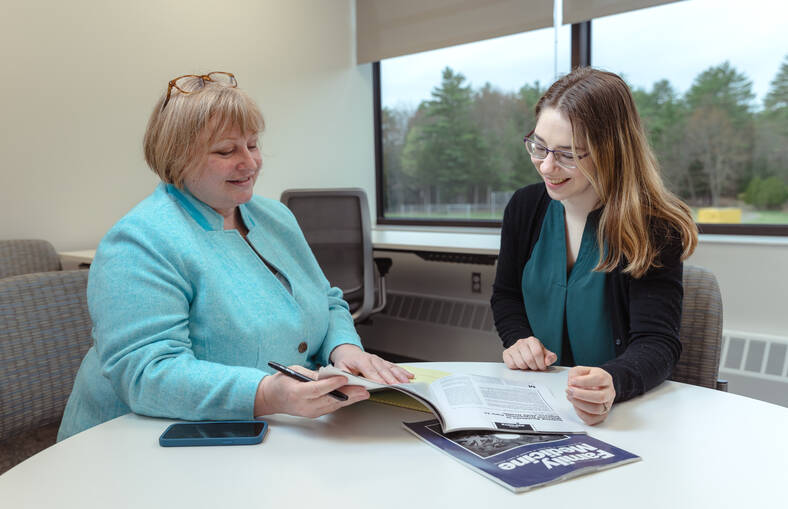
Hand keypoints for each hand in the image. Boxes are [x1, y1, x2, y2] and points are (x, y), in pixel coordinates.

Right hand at [254, 365, 368, 417]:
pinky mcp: (314, 414)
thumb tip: (330, 374)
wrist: (271, 398)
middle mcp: (304, 405)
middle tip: (363, 389)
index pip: (317, 389)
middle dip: (348, 394)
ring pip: (333, 406)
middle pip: (329, 400)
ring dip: (350, 399)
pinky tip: (354, 397)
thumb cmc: (281, 382)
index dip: (332, 384)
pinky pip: (331, 408)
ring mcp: (309, 412)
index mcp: (296, 392)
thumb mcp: (293, 371)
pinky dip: (343, 402)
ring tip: (363, 393)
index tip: (344, 378)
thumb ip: (312, 374)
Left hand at [330, 344, 413, 383]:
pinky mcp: (383, 362)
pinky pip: (393, 366)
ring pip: (390, 368)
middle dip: (392, 378)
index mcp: (360, 360)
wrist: (348, 351)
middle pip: (383, 370)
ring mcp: (378, 360)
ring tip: (407, 382)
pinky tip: (409, 375)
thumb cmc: (345, 361)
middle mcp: (371, 359)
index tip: (384, 385)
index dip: (377, 378)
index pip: (370, 371)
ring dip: (399, 375)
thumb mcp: (339, 368)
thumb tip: (349, 383)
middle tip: (399, 386)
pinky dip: (402, 371)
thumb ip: (344, 376)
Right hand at [502, 336, 556, 370]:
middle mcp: (521, 342)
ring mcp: (513, 348)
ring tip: (528, 366)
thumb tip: (548, 361)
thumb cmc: (534, 352)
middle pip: (529, 359)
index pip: (537, 353)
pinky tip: (520, 365)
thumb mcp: (545, 353)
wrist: (522, 349)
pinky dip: (517, 368)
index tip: (542, 367)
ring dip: (526, 368)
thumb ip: (550, 357)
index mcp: (532, 340)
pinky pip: (512, 365)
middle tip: (535, 368)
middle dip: (534, 367)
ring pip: (520, 363)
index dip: (541, 363)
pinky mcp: (506, 354)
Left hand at [565, 366, 615, 424]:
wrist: (596, 386)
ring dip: (579, 403)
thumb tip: (572, 383)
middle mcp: (609, 392)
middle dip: (581, 395)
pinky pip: (591, 419)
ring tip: (570, 396)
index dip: (583, 381)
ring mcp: (606, 405)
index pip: (599, 379)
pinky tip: (575, 405)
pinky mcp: (601, 415)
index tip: (572, 381)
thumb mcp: (581, 370)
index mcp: (606, 379)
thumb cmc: (589, 378)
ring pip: (596, 409)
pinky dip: (580, 413)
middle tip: (570, 390)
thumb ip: (575, 374)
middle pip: (600, 397)